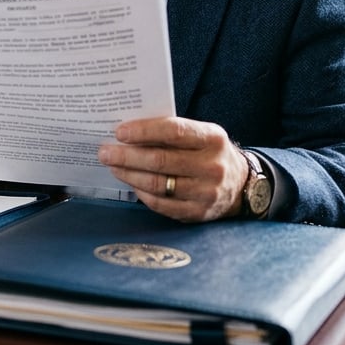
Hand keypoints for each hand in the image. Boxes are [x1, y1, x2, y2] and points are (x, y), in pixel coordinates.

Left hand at [97, 116, 248, 221]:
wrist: (240, 185)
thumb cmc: (209, 153)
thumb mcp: (201, 134)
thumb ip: (172, 131)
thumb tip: (129, 132)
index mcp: (212, 139)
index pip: (173, 131)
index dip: (143, 131)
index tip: (119, 132)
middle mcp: (212, 166)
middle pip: (160, 160)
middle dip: (127, 156)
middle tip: (105, 152)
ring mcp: (206, 192)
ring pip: (157, 184)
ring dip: (129, 174)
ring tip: (113, 166)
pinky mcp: (198, 213)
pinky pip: (161, 204)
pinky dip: (141, 193)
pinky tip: (131, 183)